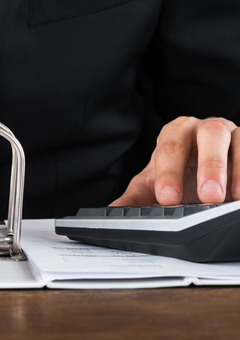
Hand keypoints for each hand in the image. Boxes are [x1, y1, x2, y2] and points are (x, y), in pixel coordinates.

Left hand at [112, 116, 239, 206]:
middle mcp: (203, 127)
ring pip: (235, 139)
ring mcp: (231, 133)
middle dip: (209, 167)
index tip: (168, 198)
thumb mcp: (155, 184)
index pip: (170, 147)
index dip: (168, 173)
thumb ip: (135, 197)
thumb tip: (112, 212)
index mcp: (175, 133)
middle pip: (207, 135)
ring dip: (235, 168)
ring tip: (230, 198)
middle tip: (208, 197)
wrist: (206, 167)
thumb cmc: (180, 172)